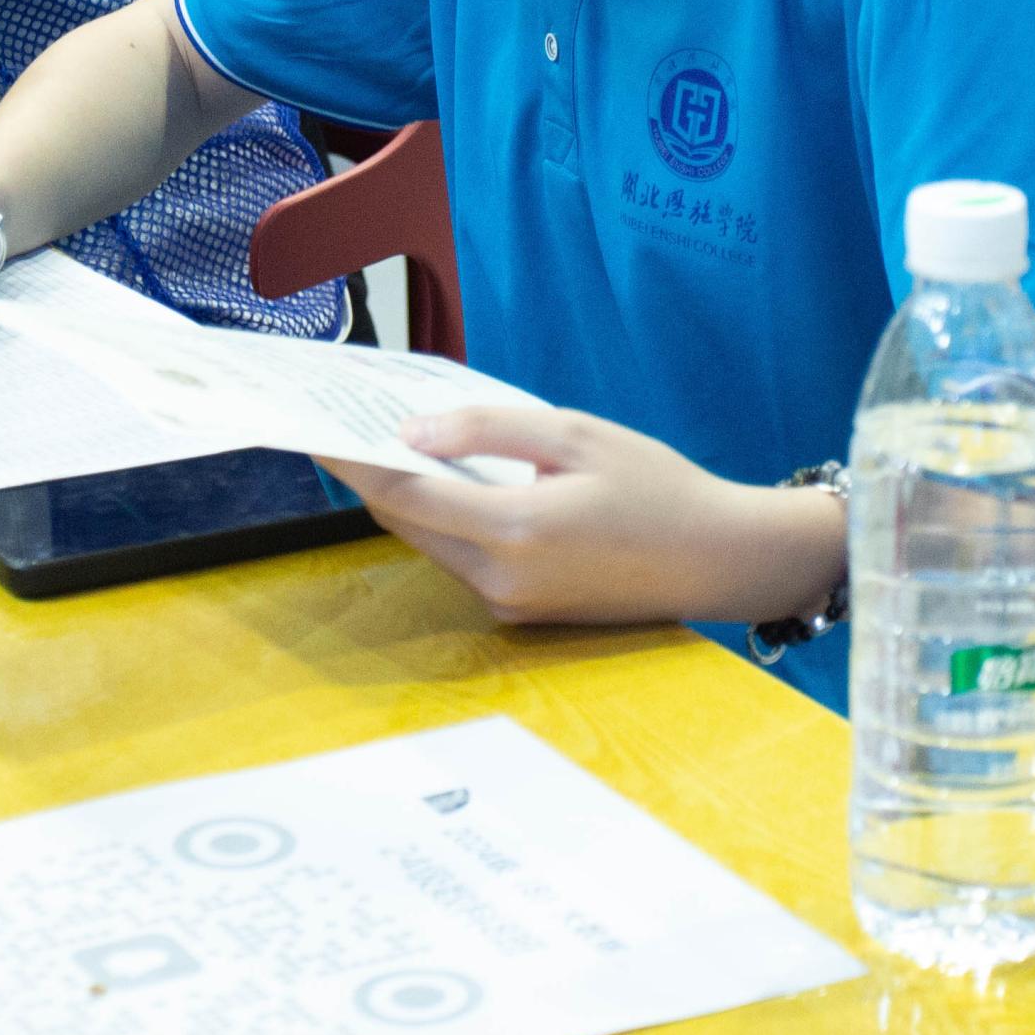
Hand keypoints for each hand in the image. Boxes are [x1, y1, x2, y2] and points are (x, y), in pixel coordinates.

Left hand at [323, 406, 842, 627]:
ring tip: (397, 442)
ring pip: (429, 541)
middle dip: (373, 474)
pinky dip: (445, 519)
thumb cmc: (658, 488)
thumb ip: (486, 428)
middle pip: (405, 521)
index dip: (351, 459)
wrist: (718, 560)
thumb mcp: (574, 434)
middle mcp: (499, 577)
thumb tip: (410, 433)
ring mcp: (508, 601)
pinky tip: (452, 480)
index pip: (401, 494)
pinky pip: (460, 558)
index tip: (316, 428)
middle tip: (351, 423)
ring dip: (409, 498)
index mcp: (512, 530)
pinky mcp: (520, 611)